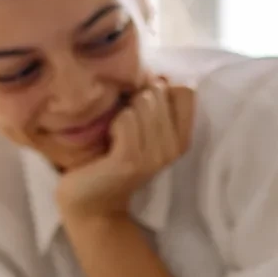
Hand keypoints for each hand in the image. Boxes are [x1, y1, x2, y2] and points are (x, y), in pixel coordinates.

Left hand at [55, 78, 195, 220]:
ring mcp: (153, 156)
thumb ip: (155, 105)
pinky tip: (108, 139)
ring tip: (116, 130)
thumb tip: (159, 74)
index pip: (186, 91)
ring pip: (143, 102)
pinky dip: (113, 123)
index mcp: (181, 138)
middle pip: (160, 92)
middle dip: (136, 96)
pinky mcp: (131, 160)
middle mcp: (173, 148)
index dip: (162, 86)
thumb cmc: (112, 157)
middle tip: (124, 119)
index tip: (144, 100)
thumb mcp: (142, 131)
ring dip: (123, 109)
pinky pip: (126, 119)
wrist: (91, 201)